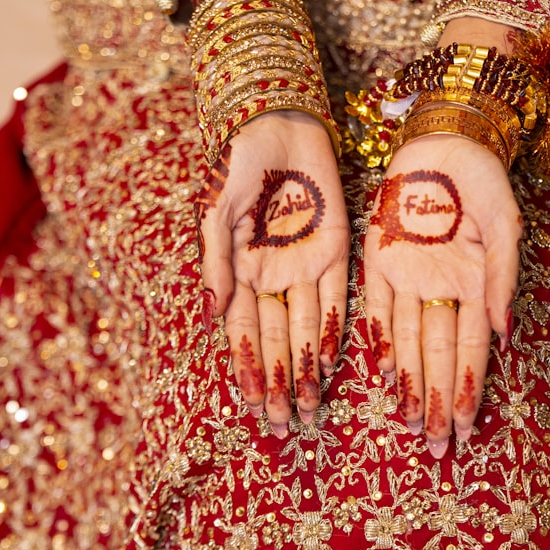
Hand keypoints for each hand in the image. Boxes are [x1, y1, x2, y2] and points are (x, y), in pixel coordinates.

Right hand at [196, 111, 349, 437]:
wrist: (279, 124)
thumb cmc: (240, 163)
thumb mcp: (219, 208)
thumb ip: (217, 259)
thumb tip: (213, 311)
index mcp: (240, 269)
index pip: (242, 331)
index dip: (248, 368)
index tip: (253, 405)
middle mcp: (272, 276)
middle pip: (275, 340)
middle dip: (279, 383)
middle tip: (286, 425)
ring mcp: (304, 266)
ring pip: (304, 328)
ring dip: (305, 369)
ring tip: (309, 407)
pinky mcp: (336, 250)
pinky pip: (335, 298)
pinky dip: (333, 331)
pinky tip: (331, 363)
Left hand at [363, 135, 521, 457]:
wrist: (444, 138)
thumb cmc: (484, 179)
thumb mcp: (506, 223)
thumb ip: (503, 277)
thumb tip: (505, 334)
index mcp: (474, 284)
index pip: (471, 349)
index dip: (467, 388)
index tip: (466, 426)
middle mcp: (439, 289)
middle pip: (438, 356)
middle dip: (437, 401)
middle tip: (437, 447)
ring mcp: (407, 277)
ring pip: (406, 341)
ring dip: (409, 384)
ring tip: (410, 425)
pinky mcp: (377, 260)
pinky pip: (375, 307)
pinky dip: (377, 340)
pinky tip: (382, 375)